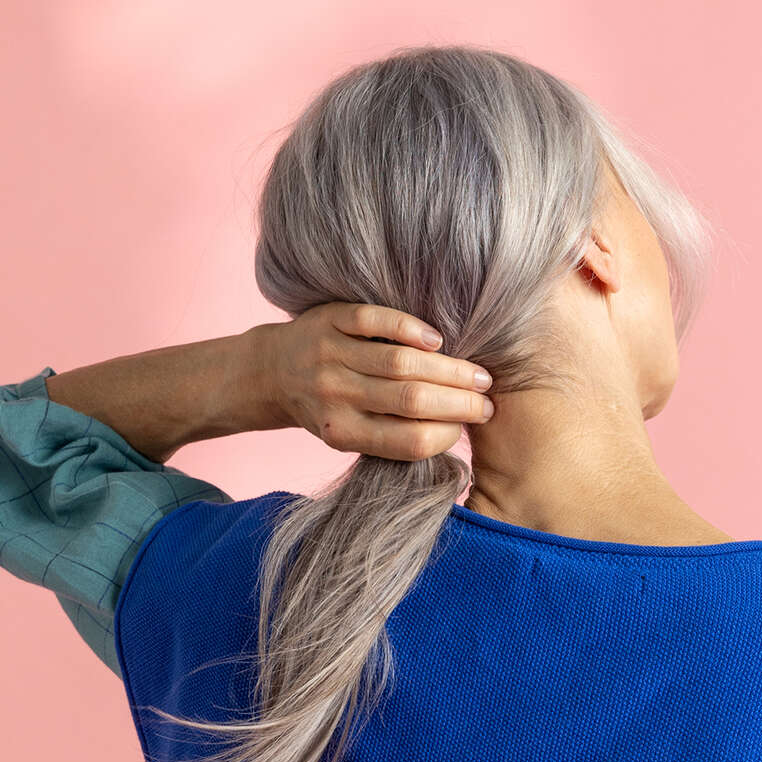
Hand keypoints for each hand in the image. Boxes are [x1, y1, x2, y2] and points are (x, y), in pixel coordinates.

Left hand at [248, 303, 494, 460]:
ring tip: (477, 375)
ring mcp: (331, 356)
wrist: (273, 372)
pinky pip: (375, 321)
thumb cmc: (326, 408)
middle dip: (459, 402)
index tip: (471, 425)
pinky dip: (409, 329)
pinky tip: (436, 341)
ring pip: (400, 362)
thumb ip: (390, 436)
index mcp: (343, 433)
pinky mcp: (329, 320)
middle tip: (488, 400)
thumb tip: (454, 432)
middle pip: (411, 401)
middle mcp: (336, 396)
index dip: (447, 434)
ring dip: (448, 369)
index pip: (408, 441)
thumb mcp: (349, 434)